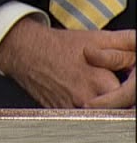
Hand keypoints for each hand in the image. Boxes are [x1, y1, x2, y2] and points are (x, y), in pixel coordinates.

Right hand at [0, 18, 133, 107]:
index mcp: (100, 82)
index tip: (124, 80)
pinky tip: (81, 91)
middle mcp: (87, 99)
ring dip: (103, 102)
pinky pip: (83, 115)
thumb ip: (127, 43)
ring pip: (100, 112)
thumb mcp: (97, 38)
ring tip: (93, 86)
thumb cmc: (59, 45)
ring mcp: (74, 108)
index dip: (130, 86)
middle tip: (109, 82)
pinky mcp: (63, 113)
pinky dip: (88, 106)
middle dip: (117, 94)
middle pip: (116, 106)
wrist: (25, 51)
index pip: (130, 95)